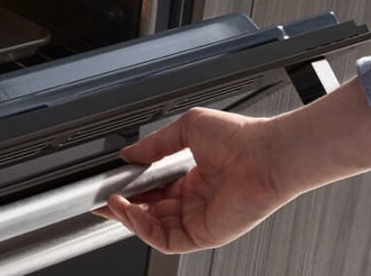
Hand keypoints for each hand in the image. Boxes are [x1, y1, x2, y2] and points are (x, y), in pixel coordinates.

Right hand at [93, 107, 294, 253]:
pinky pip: (167, 240)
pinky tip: (132, 212)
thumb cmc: (241, 138)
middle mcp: (196, 201)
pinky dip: (144, 229)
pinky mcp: (205, 235)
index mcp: (193, 178)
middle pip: (149, 212)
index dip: (129, 189)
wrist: (267, 154)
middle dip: (123, 207)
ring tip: (113, 203)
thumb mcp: (187, 128)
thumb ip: (154, 144)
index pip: (152, 190)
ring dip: (129, 218)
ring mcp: (200, 219)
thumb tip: (129, 154)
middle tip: (103, 198)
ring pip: (154, 229)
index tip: (110, 184)